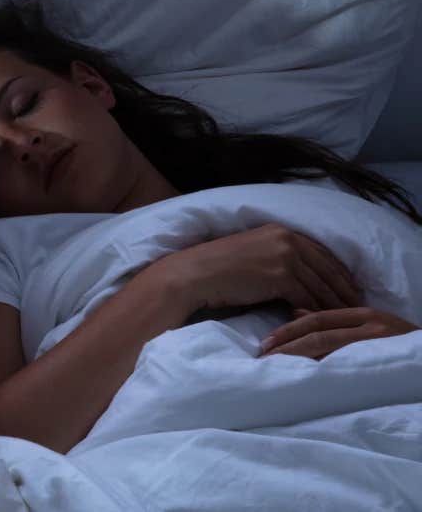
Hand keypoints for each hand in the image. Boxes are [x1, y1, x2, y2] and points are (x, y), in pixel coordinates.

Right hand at [156, 224, 362, 314]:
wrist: (194, 275)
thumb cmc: (218, 268)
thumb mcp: (253, 254)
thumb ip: (278, 258)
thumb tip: (300, 277)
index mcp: (281, 231)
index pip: (322, 252)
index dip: (339, 271)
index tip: (351, 287)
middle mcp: (286, 239)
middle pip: (327, 268)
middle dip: (344, 289)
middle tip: (358, 305)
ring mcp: (284, 256)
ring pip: (320, 285)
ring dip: (334, 303)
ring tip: (344, 318)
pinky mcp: (279, 275)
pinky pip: (306, 297)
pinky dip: (315, 310)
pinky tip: (320, 321)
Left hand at [259, 307, 418, 358]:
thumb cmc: (401, 345)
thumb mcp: (371, 328)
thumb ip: (336, 322)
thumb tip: (295, 312)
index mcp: (363, 314)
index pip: (317, 319)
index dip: (288, 331)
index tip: (265, 343)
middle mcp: (369, 323)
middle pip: (318, 331)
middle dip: (287, 344)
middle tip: (262, 356)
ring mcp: (379, 341)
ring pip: (329, 346)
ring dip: (297, 356)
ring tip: (274, 366)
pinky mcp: (386, 359)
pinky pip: (347, 365)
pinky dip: (324, 370)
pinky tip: (305, 378)